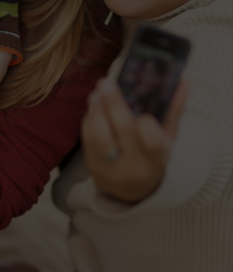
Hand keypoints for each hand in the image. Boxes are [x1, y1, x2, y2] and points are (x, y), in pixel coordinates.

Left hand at [81, 78, 187, 202]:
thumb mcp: (167, 138)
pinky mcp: (93, 168)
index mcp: (156, 161)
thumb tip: (183, 82)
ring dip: (96, 111)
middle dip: (113, 104)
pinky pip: (88, 140)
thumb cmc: (153, 156)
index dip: (146, 124)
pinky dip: (90, 120)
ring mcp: (111, 170)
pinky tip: (94, 108)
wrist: (134, 190)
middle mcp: (133, 168)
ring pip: (99, 136)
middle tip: (106, 83)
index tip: (142, 110)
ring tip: (96, 93)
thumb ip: (173, 110)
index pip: (152, 141)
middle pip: (123, 131)